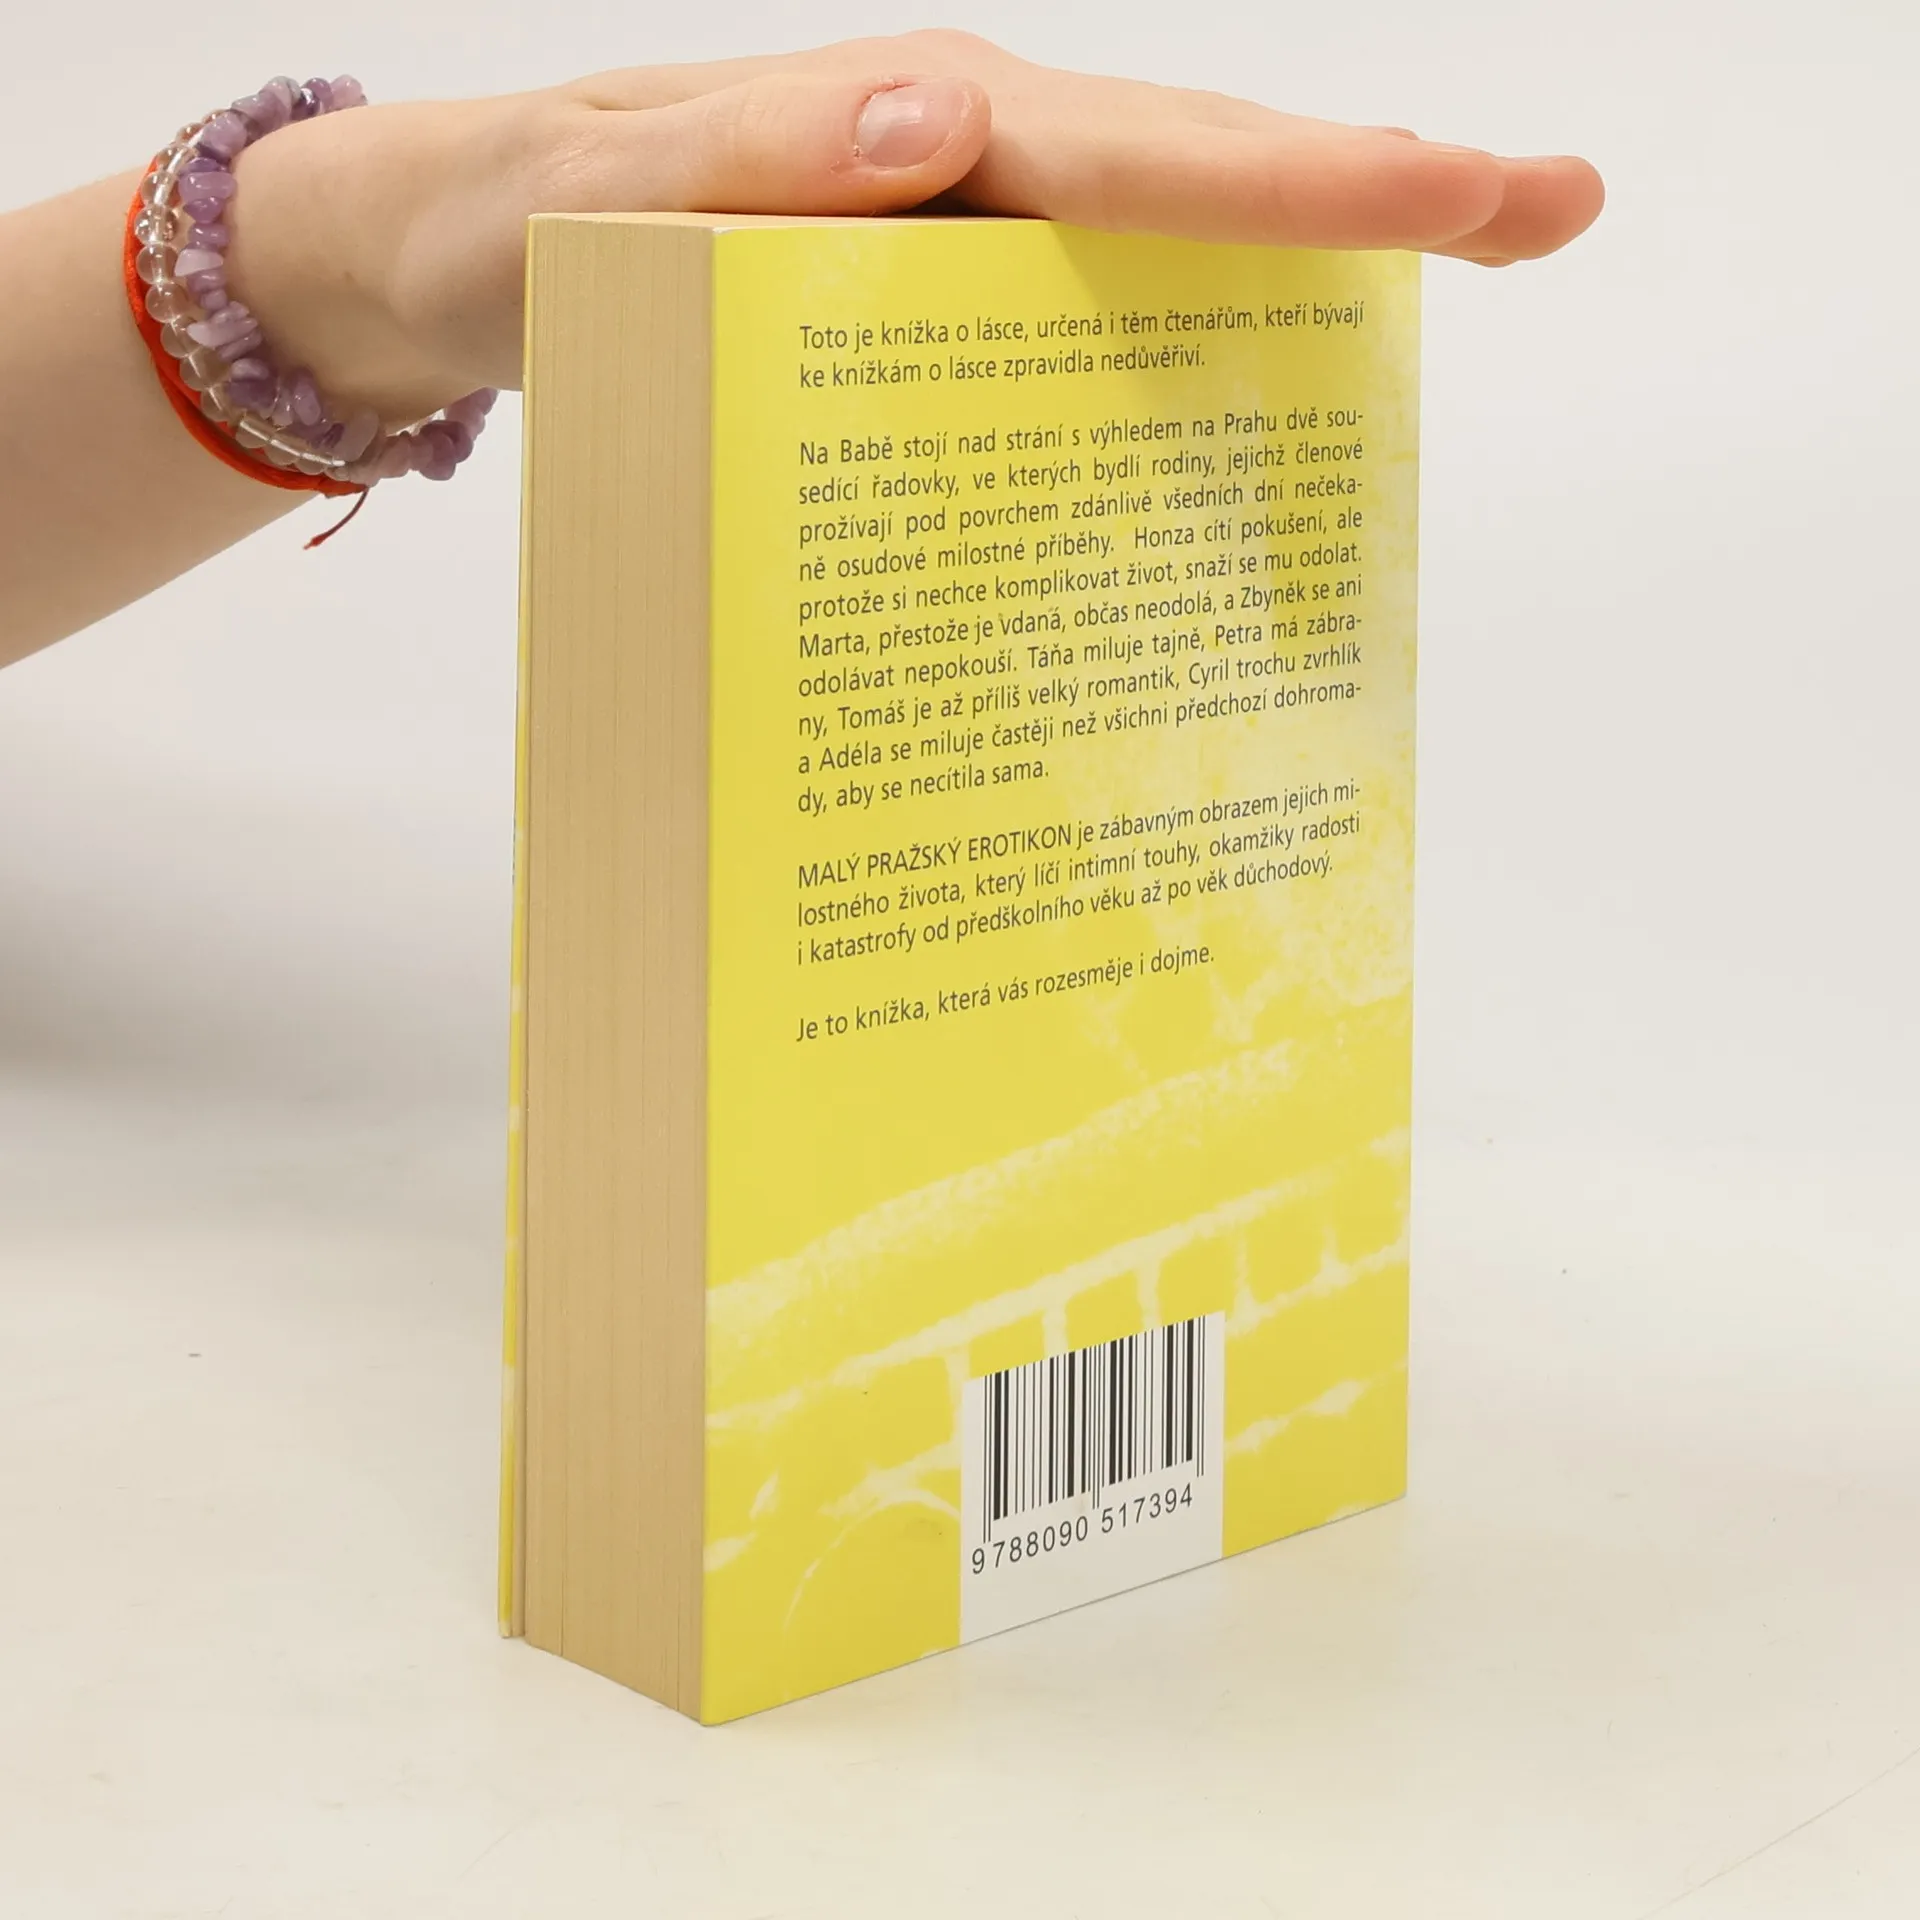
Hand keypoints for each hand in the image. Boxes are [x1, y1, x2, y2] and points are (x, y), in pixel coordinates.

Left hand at [228, 31, 1604, 422]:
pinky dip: (1179, 354)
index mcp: (908, 134)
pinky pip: (1072, 335)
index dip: (1307, 179)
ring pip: (1157, 250)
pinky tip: (1254, 403)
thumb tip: (949, 126)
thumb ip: (755, 158)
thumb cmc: (506, 228)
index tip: (1470, 191)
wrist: (440, 271)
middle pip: (1194, 179)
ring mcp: (951, 249)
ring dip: (1309, 264)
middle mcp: (954, 175)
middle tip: (1554, 203)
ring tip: (1466, 268)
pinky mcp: (925, 323)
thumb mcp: (596, 193)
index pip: (1135, 156)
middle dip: (1377, 190)